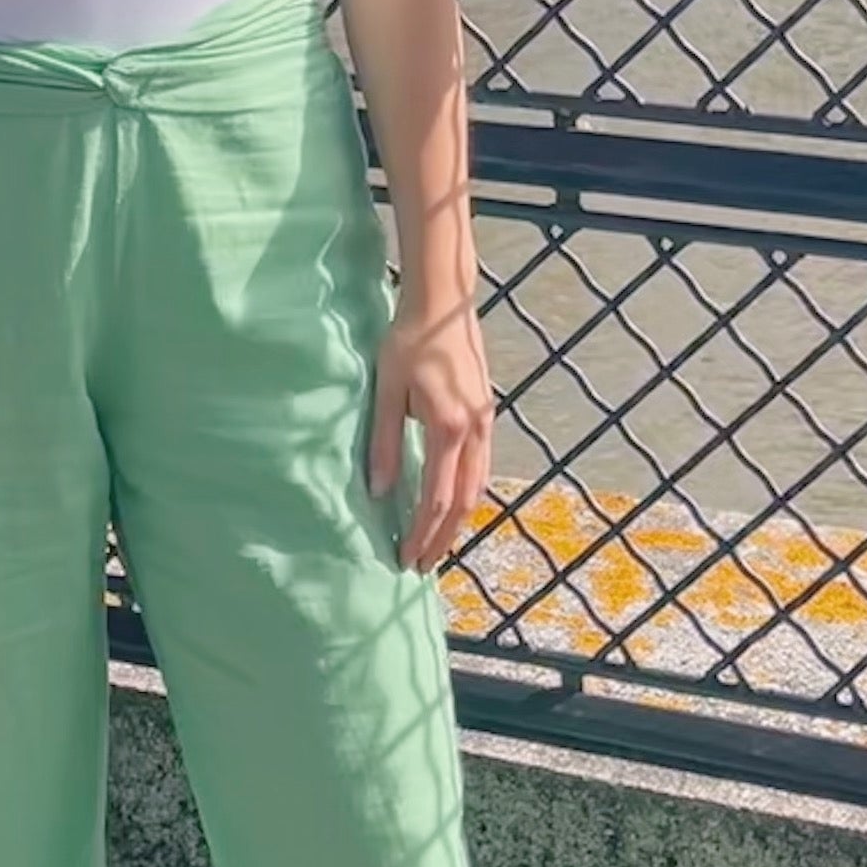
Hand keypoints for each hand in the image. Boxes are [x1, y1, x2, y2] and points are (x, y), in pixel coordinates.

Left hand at [369, 289, 493, 573]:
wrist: (442, 302)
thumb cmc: (408, 340)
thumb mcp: (387, 391)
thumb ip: (385, 443)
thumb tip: (379, 491)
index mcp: (449, 427)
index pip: (436, 497)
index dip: (421, 532)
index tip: (405, 557)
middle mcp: (475, 430)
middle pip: (464, 501)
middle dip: (443, 537)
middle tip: (422, 564)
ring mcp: (486, 420)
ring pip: (478, 486)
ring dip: (459, 519)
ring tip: (437, 542)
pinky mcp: (487, 411)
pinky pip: (482, 465)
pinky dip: (468, 492)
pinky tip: (453, 501)